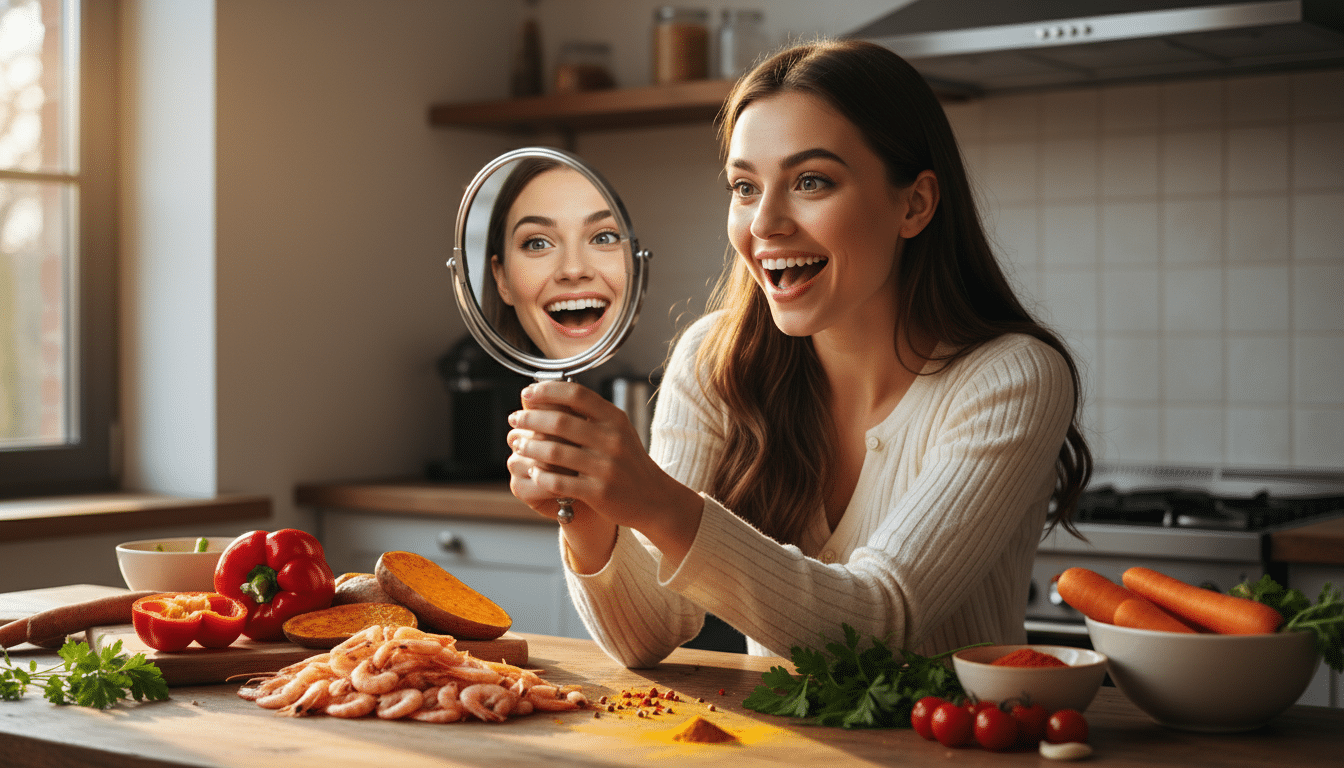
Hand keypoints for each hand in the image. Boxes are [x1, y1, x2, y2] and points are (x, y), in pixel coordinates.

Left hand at [506, 380, 701, 567]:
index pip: (575, 394)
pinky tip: (534, 472)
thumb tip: (551, 394)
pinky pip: (558, 482)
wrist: (654, 498)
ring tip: (519, 444)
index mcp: (615, 419)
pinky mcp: (598, 492)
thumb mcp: (618, 431)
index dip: (546, 391)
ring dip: (530, 447)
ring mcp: (605, 467)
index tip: (527, 394)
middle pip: (559, 422)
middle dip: (530, 419)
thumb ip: (591, 414)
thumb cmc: (628, 462)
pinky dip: (541, 476)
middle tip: (514, 419)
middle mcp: (612, 440)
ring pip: (554, 452)